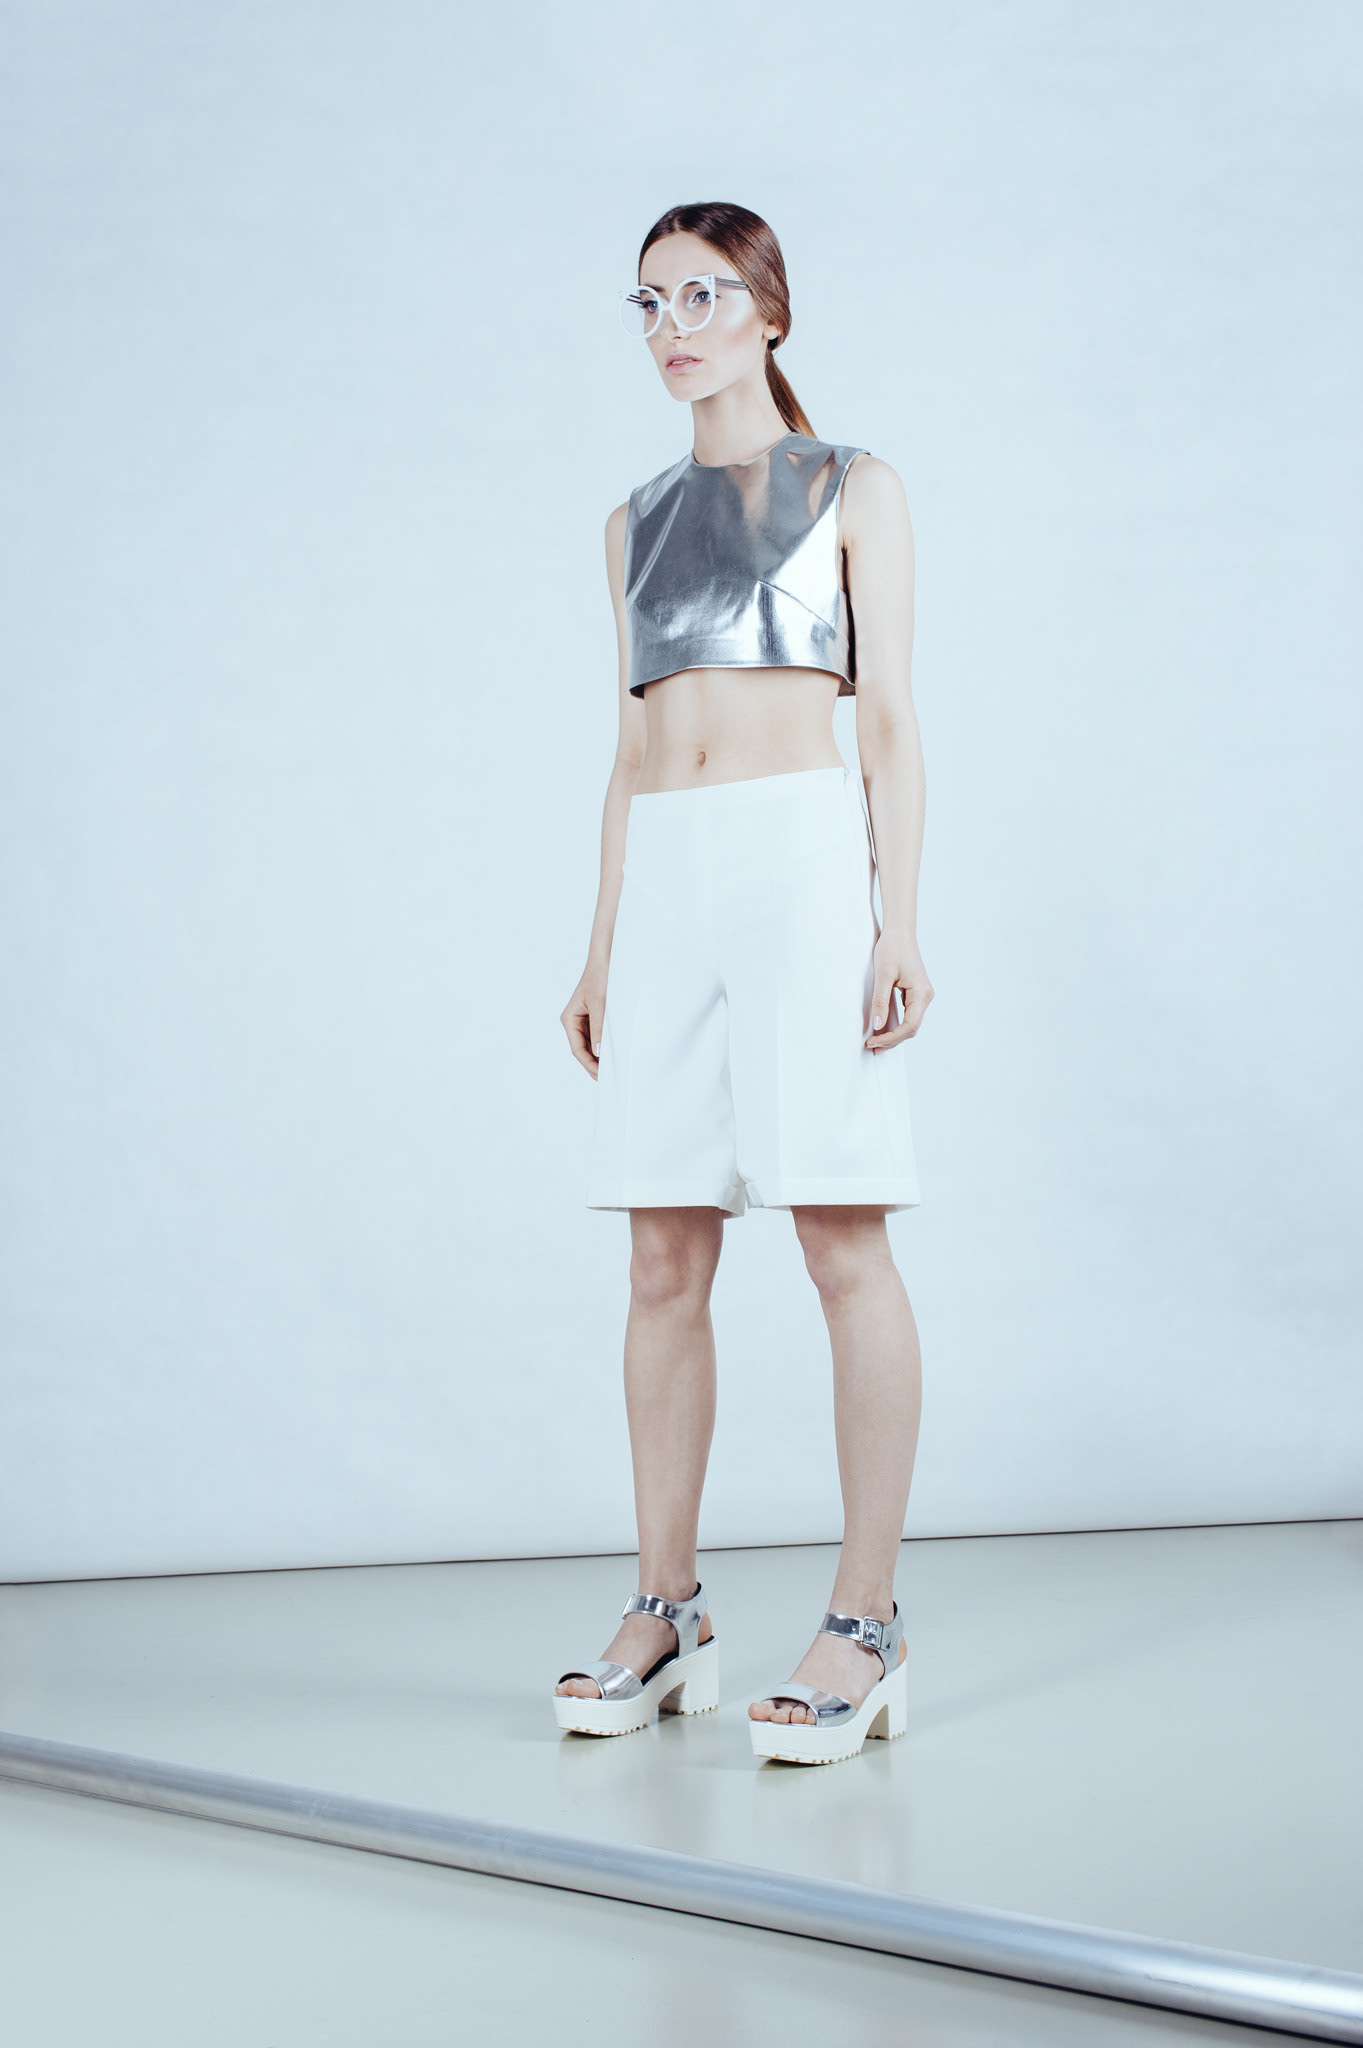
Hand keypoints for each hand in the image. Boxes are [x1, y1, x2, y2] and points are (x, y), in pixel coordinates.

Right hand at [561, 963, 607, 1077]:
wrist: (606, 959)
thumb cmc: (600, 977)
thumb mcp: (600, 1004)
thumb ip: (599, 1028)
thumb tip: (598, 1052)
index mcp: (569, 1019)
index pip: (578, 1049)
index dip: (589, 1064)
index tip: (602, 1075)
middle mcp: (574, 1021)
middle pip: (583, 1050)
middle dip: (595, 1064)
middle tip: (609, 1078)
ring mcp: (584, 1020)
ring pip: (591, 1045)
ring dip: (600, 1056)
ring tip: (613, 1069)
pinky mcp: (594, 1017)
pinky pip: (598, 1036)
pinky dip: (605, 1046)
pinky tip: (615, 1053)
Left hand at [865, 934, 933, 1051]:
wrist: (900, 931)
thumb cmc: (892, 948)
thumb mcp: (883, 975)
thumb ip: (881, 1001)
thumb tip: (878, 1026)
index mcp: (921, 993)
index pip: (910, 1026)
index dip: (891, 1038)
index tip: (872, 1042)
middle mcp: (925, 996)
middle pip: (911, 1028)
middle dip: (892, 1040)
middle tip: (871, 1046)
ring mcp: (921, 995)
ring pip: (910, 1023)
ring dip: (893, 1034)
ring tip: (875, 1042)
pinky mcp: (915, 993)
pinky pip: (907, 1015)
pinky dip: (895, 1024)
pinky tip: (883, 1029)